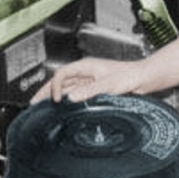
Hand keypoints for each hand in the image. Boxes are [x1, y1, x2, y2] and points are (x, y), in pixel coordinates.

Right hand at [31, 58, 145, 103]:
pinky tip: (63, 110)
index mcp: (86, 67)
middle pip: (60, 82)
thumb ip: (90, 91)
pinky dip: (67, 102)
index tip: (55, 99)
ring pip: (66, 89)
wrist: (145, 79)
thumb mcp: (109, 84)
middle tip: (33, 104)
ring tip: (43, 108)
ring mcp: (89, 83)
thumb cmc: (131, 75)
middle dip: (45, 91)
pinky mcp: (95, 91)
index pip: (62, 74)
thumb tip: (71, 97)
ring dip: (55, 98)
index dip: (54, 86)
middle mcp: (86, 74)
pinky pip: (76, 96)